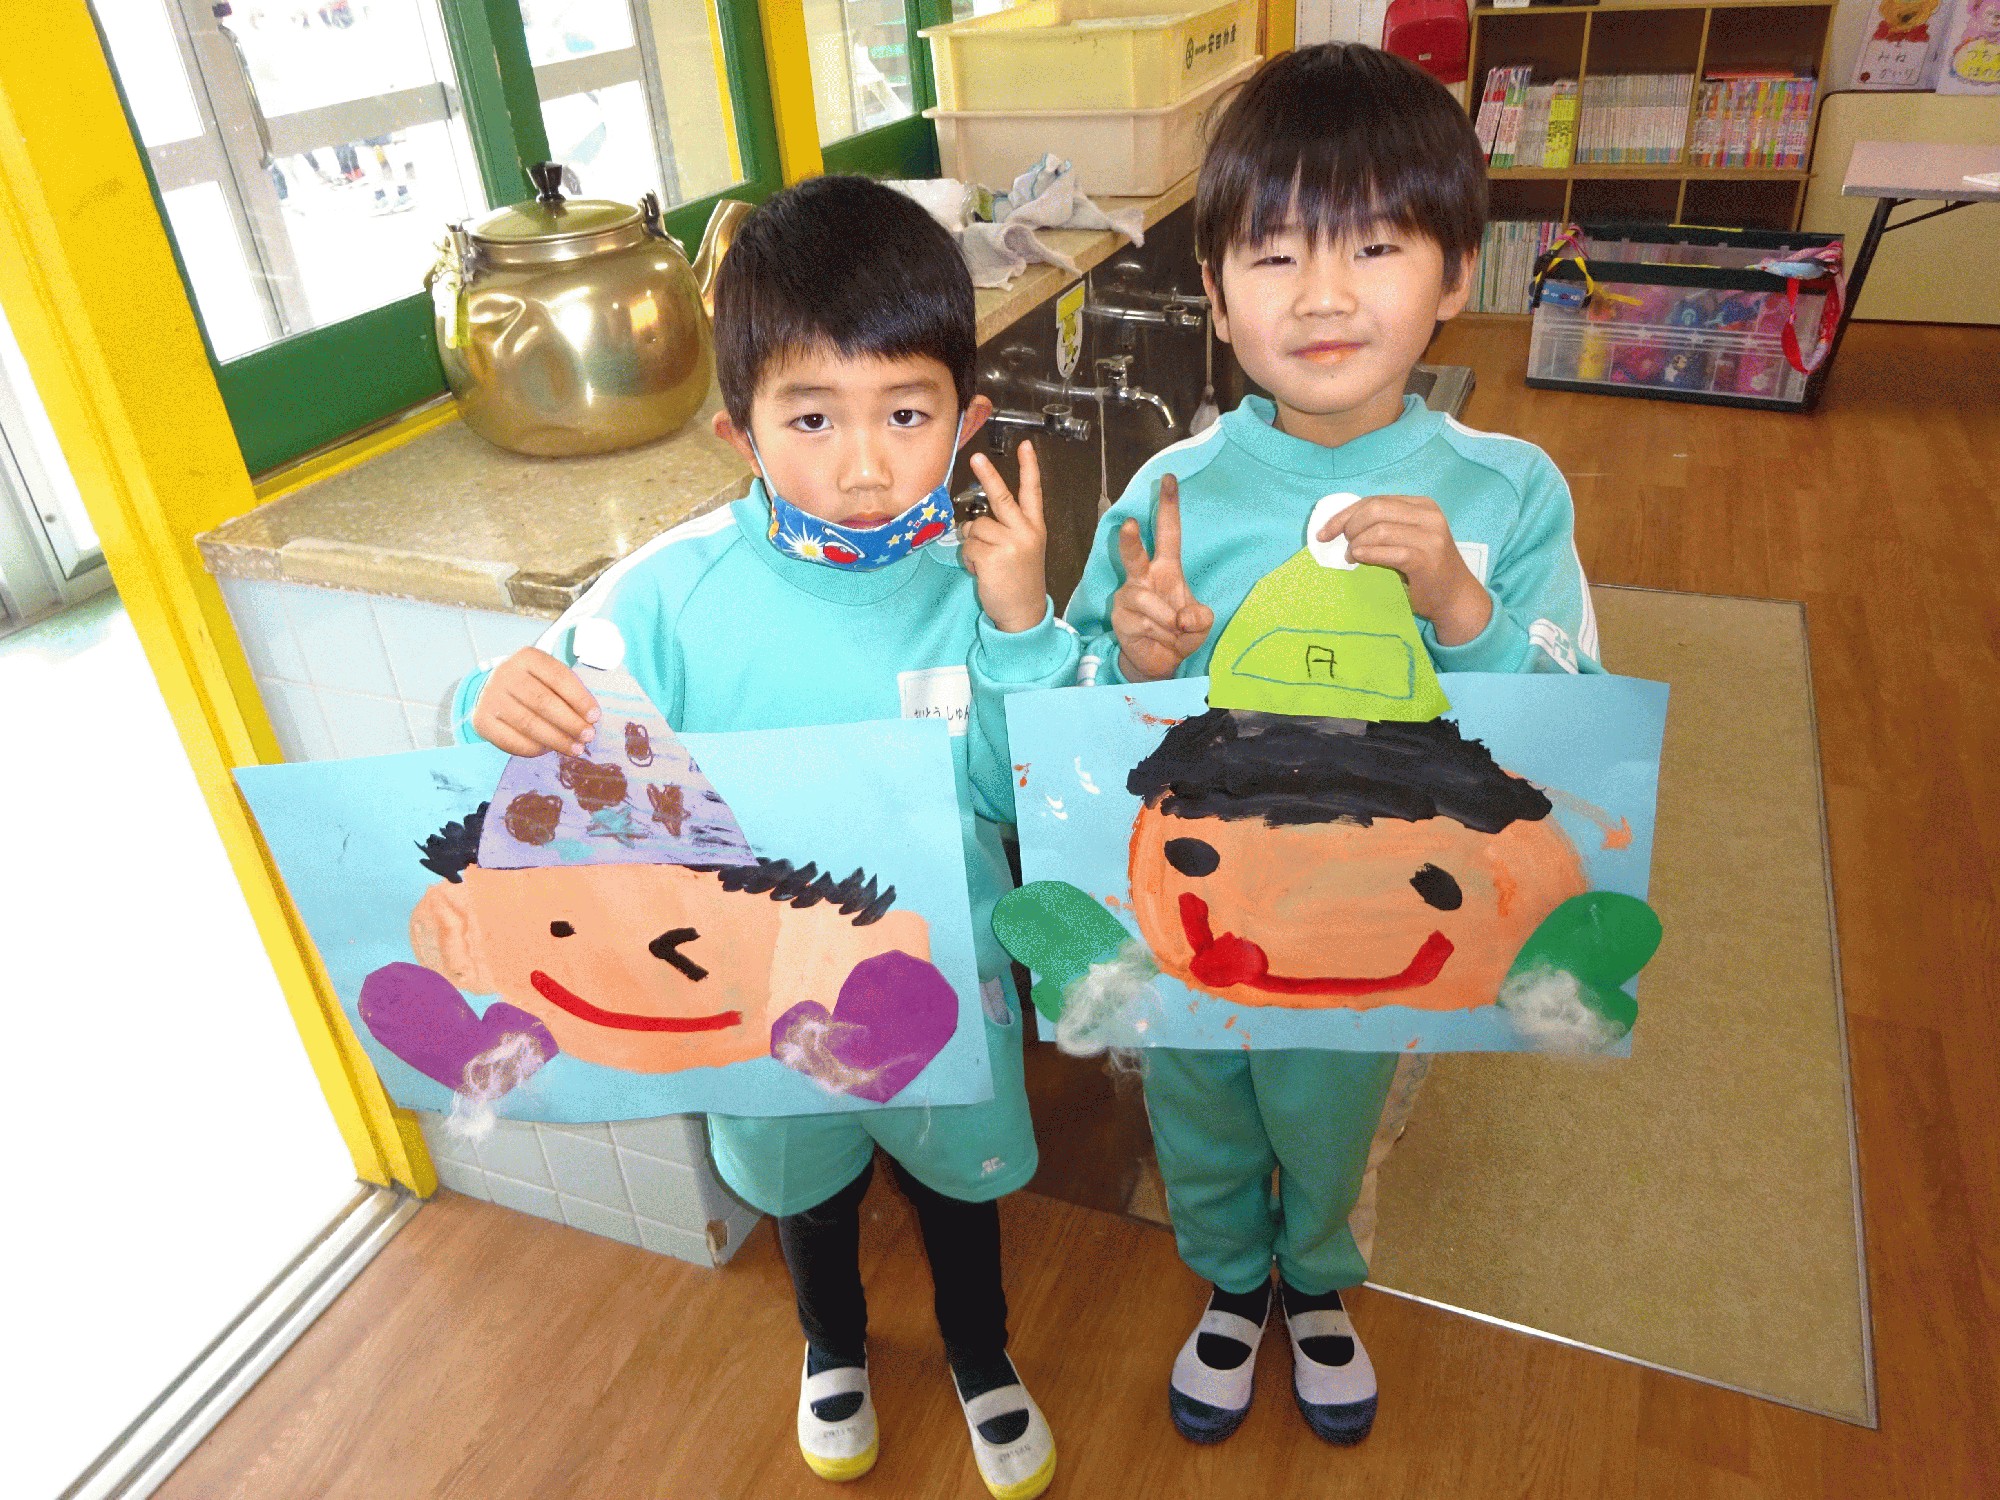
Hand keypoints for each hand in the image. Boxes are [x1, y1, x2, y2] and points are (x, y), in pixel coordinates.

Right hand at [471, 647, 599, 756]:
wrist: (497, 692)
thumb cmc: (535, 686)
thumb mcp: (551, 680)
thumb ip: (570, 694)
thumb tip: (589, 720)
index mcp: (528, 657)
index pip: (558, 677)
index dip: (579, 698)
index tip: (595, 717)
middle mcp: (506, 673)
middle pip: (543, 702)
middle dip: (570, 722)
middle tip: (588, 736)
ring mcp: (490, 696)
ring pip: (529, 723)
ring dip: (556, 739)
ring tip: (575, 749)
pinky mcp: (481, 720)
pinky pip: (511, 740)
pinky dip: (534, 749)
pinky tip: (548, 750)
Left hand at [962, 443, 1048, 632]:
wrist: (1023, 612)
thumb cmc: (1019, 579)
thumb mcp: (1023, 549)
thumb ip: (1005, 530)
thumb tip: (973, 522)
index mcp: (1034, 527)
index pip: (1032, 492)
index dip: (1029, 468)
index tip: (1025, 446)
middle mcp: (1025, 532)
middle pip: (1002, 497)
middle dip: (988, 476)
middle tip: (976, 457)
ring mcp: (1010, 544)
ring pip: (976, 527)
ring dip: (973, 544)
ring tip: (987, 562)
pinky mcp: (994, 557)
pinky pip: (969, 548)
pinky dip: (970, 560)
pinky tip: (983, 571)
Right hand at [1112, 473, 1212, 680]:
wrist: (1159, 661)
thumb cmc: (1180, 633)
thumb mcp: (1200, 624)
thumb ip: (1200, 618)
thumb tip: (1182, 619)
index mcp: (1166, 568)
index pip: (1168, 532)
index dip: (1168, 507)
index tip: (1169, 479)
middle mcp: (1143, 577)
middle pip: (1133, 554)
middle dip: (1130, 540)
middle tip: (1130, 524)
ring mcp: (1129, 596)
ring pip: (1146, 600)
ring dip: (1167, 619)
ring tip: (1175, 631)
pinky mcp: (1120, 617)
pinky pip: (1143, 623)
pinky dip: (1159, 634)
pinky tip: (1160, 638)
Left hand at [1318, 494, 1491, 645]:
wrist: (1455, 597)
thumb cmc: (1425, 570)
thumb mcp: (1407, 538)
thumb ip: (1383, 525)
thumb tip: (1340, 525)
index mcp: (1422, 506)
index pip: (1375, 500)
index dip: (1344, 514)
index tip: (1324, 532)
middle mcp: (1429, 516)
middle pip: (1375, 509)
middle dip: (1349, 526)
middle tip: (1344, 546)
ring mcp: (1430, 536)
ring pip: (1379, 529)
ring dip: (1357, 543)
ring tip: (1353, 557)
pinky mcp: (1426, 558)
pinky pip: (1387, 551)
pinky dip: (1367, 554)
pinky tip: (1359, 560)